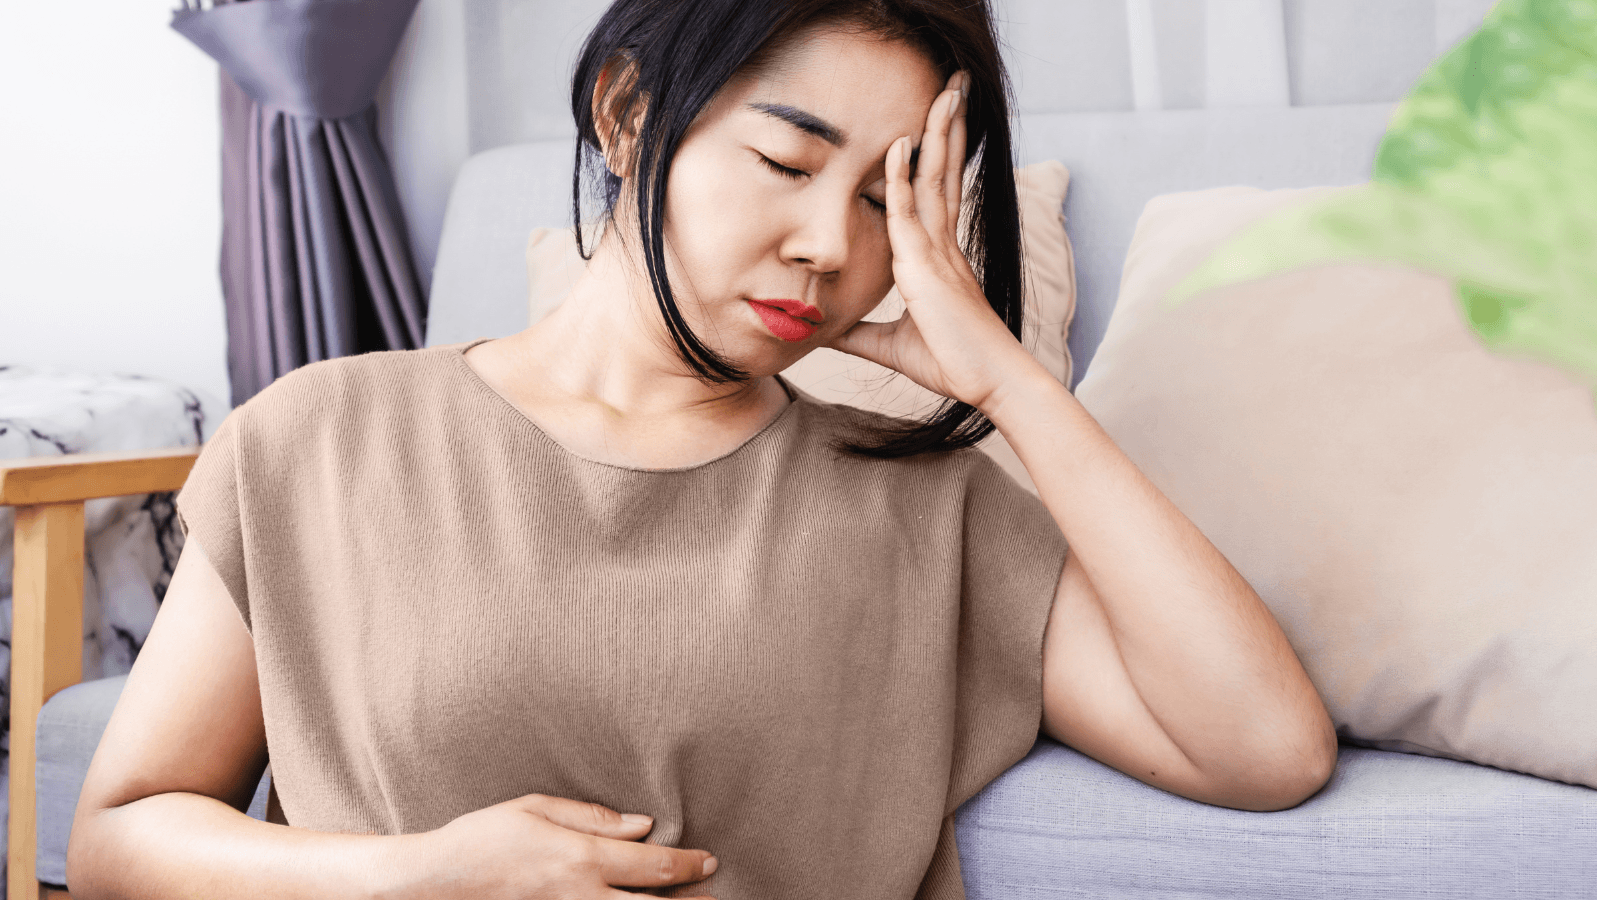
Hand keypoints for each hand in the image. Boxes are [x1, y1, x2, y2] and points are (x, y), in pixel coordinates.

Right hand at [385, 793, 718, 898]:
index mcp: (579, 858)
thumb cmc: (483, 836)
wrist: (433, 883)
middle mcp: (579, 895)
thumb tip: (642, 826)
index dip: (687, 864)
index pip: (652, 865)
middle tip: (712, 893)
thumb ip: (593, 817)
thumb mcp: (536, 808)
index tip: (709, 861)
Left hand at [823, 70, 1038, 412]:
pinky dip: (903, 176)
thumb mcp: (889, 345)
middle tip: (953, 85)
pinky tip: (900, 144)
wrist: (991, 382)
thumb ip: (858, 333)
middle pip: (945, 172)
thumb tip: (826, 332)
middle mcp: (944, 245)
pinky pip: (910, 212)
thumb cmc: (952, 363)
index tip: (936, 121)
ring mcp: (939, 251)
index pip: (937, 193)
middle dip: (948, 128)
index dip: (937, 155)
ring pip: (935, 178)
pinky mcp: (928, 267)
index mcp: (941, 257)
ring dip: (939, 132)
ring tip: (946, 90)